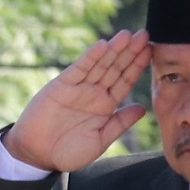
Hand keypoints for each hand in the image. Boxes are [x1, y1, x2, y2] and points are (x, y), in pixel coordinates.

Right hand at [2, 31, 151, 171]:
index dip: (137, 66)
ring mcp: (78, 87)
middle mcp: (94, 93)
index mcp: (105, 105)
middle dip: (129, 51)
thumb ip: (120, 123)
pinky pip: (79, 69)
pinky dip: (90, 57)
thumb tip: (143, 109)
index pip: (125, 81)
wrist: (38, 155)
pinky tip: (102, 45)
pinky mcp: (61, 85)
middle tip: (144, 34)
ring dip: (113, 49)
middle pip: (115, 67)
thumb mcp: (100, 140)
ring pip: (99, 64)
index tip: (151, 50)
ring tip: (127, 35)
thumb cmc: (69, 152)